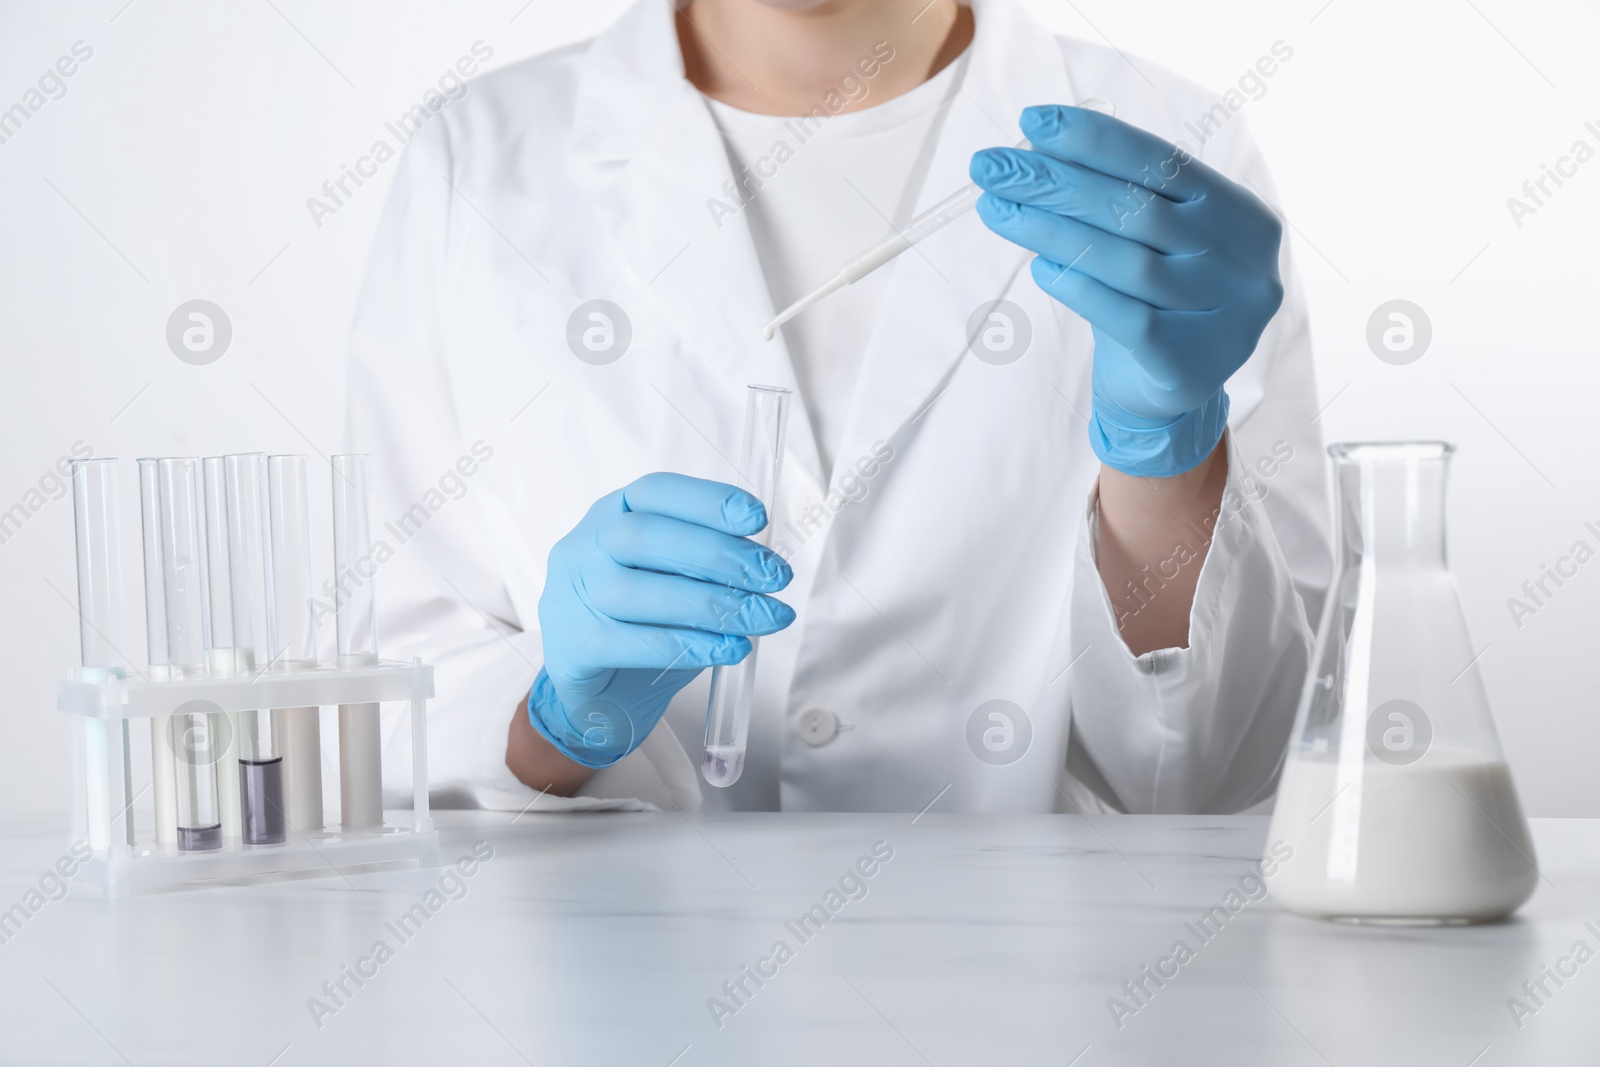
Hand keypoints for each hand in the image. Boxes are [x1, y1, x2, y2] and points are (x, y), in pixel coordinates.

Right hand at [530, 472, 794, 767]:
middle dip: (720, 554)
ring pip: (640, 591)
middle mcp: (584, 547)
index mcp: (610, 515)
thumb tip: (763, 564)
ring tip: (765, 617)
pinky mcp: (572, 646)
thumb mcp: (674, 581)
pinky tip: (730, 648)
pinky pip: (633, 642)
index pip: (655, 492)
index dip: (707, 501)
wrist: (595, 696)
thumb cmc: (642, 626)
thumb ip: (703, 565)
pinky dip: (689, 645)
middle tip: (775, 577)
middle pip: (646, 537)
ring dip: (713, 604)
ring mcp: (571, 596)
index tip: (757, 518)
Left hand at [971, 104, 1283, 476]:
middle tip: (990, 167)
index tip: (1031, 123)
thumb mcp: (1152, 241)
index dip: (1093, 140)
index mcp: (1239, 213)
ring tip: (996, 210)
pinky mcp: (1189, 363)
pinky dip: (1079, 288)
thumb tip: (1038, 154)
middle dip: (1055, 181)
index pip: (1161, 163)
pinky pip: (1125, 317)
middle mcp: (1240, 260)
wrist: (1167, 391)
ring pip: (1126, 261)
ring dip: (1051, 231)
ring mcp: (1223, 314)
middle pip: (1136, 208)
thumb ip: (1119, 199)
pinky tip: (1040, 268)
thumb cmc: (1154, 300)